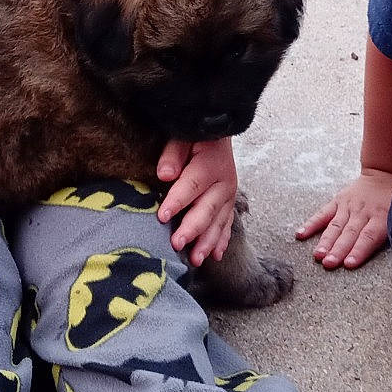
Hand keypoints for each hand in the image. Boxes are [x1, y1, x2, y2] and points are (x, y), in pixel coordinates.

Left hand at [157, 137, 236, 266]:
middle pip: (206, 209)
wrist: (219, 132)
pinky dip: (221, 241)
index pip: (191, 185)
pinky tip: (215, 256)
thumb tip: (164, 174)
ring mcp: (228, 195)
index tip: (162, 216)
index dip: (177, 201)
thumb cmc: (194, 136)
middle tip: (177, 244)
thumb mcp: (182, 136)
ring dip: (208, 242)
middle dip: (192, 228)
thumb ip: (173, 154)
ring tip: (196, 260)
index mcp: (210, 164)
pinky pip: (227, 225)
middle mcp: (224, 182)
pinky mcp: (229, 204)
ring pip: (218, 222)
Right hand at [295, 167, 391, 269]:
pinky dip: (311, 224)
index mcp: (381, 216)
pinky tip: (301, 234)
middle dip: (338, 250)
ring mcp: (348, 206)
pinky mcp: (338, 201)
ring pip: (336, 226)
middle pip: (349, 234)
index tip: (349, 264)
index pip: (369, 237)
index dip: (359, 250)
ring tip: (318, 255)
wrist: (385, 173)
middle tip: (329, 263)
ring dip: (326, 241)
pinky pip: (323, 214)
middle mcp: (363, 212)